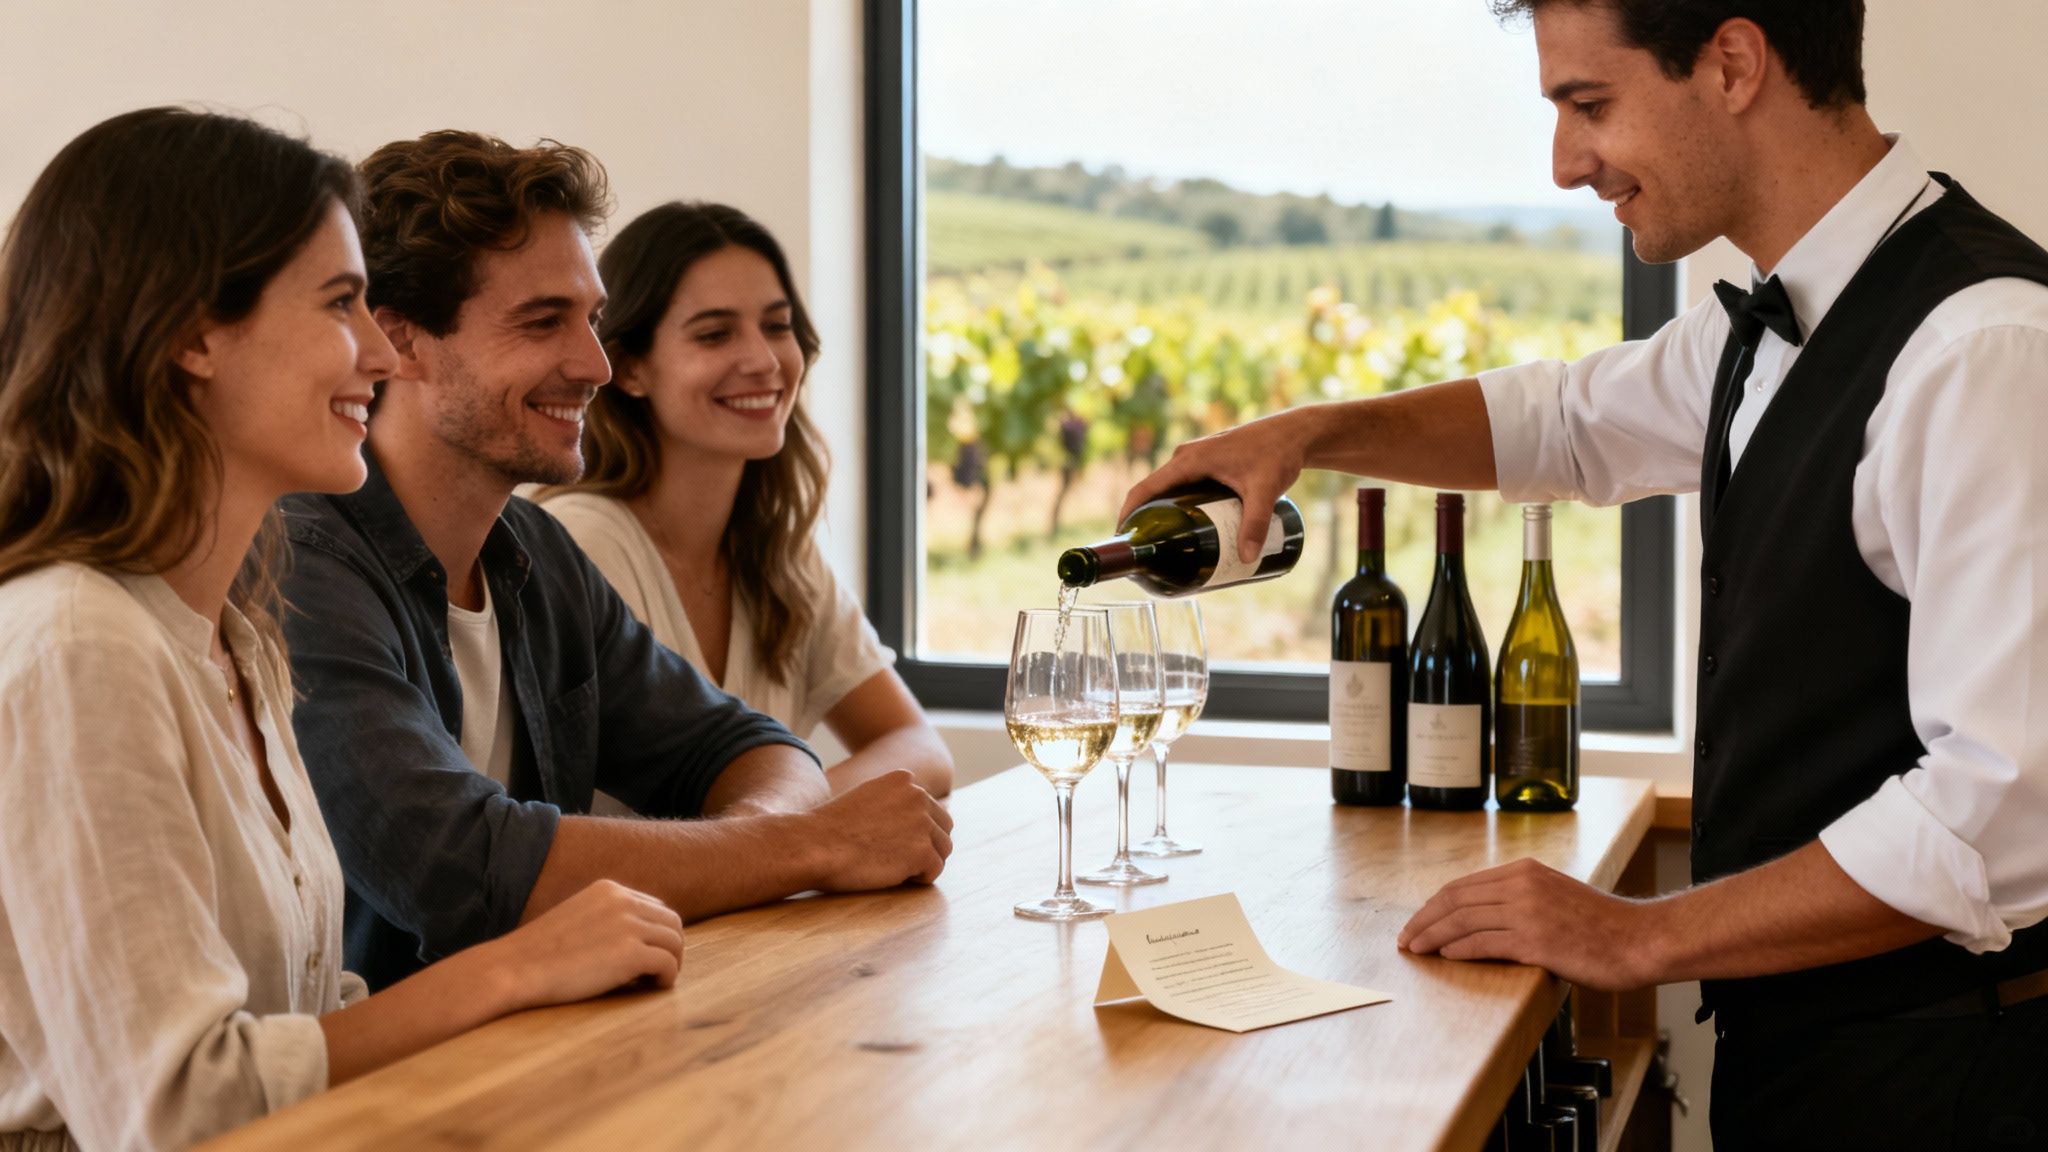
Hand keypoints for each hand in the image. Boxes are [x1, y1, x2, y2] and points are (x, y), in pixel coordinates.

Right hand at [496, 879, 683, 1009]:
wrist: (513, 969)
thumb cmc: (538, 953)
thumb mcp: (576, 918)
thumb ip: (605, 920)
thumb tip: (636, 941)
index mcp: (609, 889)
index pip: (654, 907)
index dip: (655, 933)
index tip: (646, 954)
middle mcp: (623, 901)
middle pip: (672, 922)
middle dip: (670, 947)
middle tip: (657, 971)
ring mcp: (628, 926)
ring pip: (675, 942)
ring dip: (671, 963)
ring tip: (654, 981)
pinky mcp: (630, 954)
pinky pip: (668, 964)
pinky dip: (666, 978)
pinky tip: (652, 988)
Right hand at [803, 769, 953, 890]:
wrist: (813, 845)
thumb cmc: (830, 829)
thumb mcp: (866, 798)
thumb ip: (893, 802)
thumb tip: (916, 823)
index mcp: (904, 779)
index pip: (931, 808)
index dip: (916, 831)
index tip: (892, 842)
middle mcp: (918, 795)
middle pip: (944, 828)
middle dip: (927, 846)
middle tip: (898, 859)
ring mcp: (922, 823)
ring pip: (943, 850)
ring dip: (924, 863)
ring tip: (894, 869)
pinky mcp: (922, 851)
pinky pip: (935, 870)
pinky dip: (919, 879)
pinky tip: (894, 877)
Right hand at [1118, 408, 1311, 564]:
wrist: (1295, 433)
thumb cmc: (1278, 454)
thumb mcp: (1265, 491)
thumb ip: (1256, 523)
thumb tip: (1248, 558)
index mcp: (1189, 460)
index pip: (1145, 489)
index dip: (1128, 514)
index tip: (1122, 538)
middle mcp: (1186, 456)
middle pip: (1154, 492)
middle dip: (1147, 521)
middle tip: (1149, 553)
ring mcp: (1197, 458)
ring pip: (1170, 490)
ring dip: (1163, 514)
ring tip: (1165, 545)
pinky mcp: (1208, 462)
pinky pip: (1183, 485)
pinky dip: (1177, 505)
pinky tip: (1185, 526)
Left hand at [1396, 857, 1662, 990]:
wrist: (1640, 939)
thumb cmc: (1600, 925)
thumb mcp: (1554, 895)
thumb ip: (1519, 898)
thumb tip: (1479, 918)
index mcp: (1524, 871)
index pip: (1463, 885)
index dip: (1433, 905)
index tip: (1416, 921)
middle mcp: (1522, 886)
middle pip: (1454, 900)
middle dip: (1423, 920)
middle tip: (1404, 938)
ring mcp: (1528, 912)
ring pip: (1463, 921)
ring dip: (1432, 936)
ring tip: (1415, 949)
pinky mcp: (1536, 941)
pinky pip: (1484, 944)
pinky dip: (1459, 950)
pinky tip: (1446, 956)